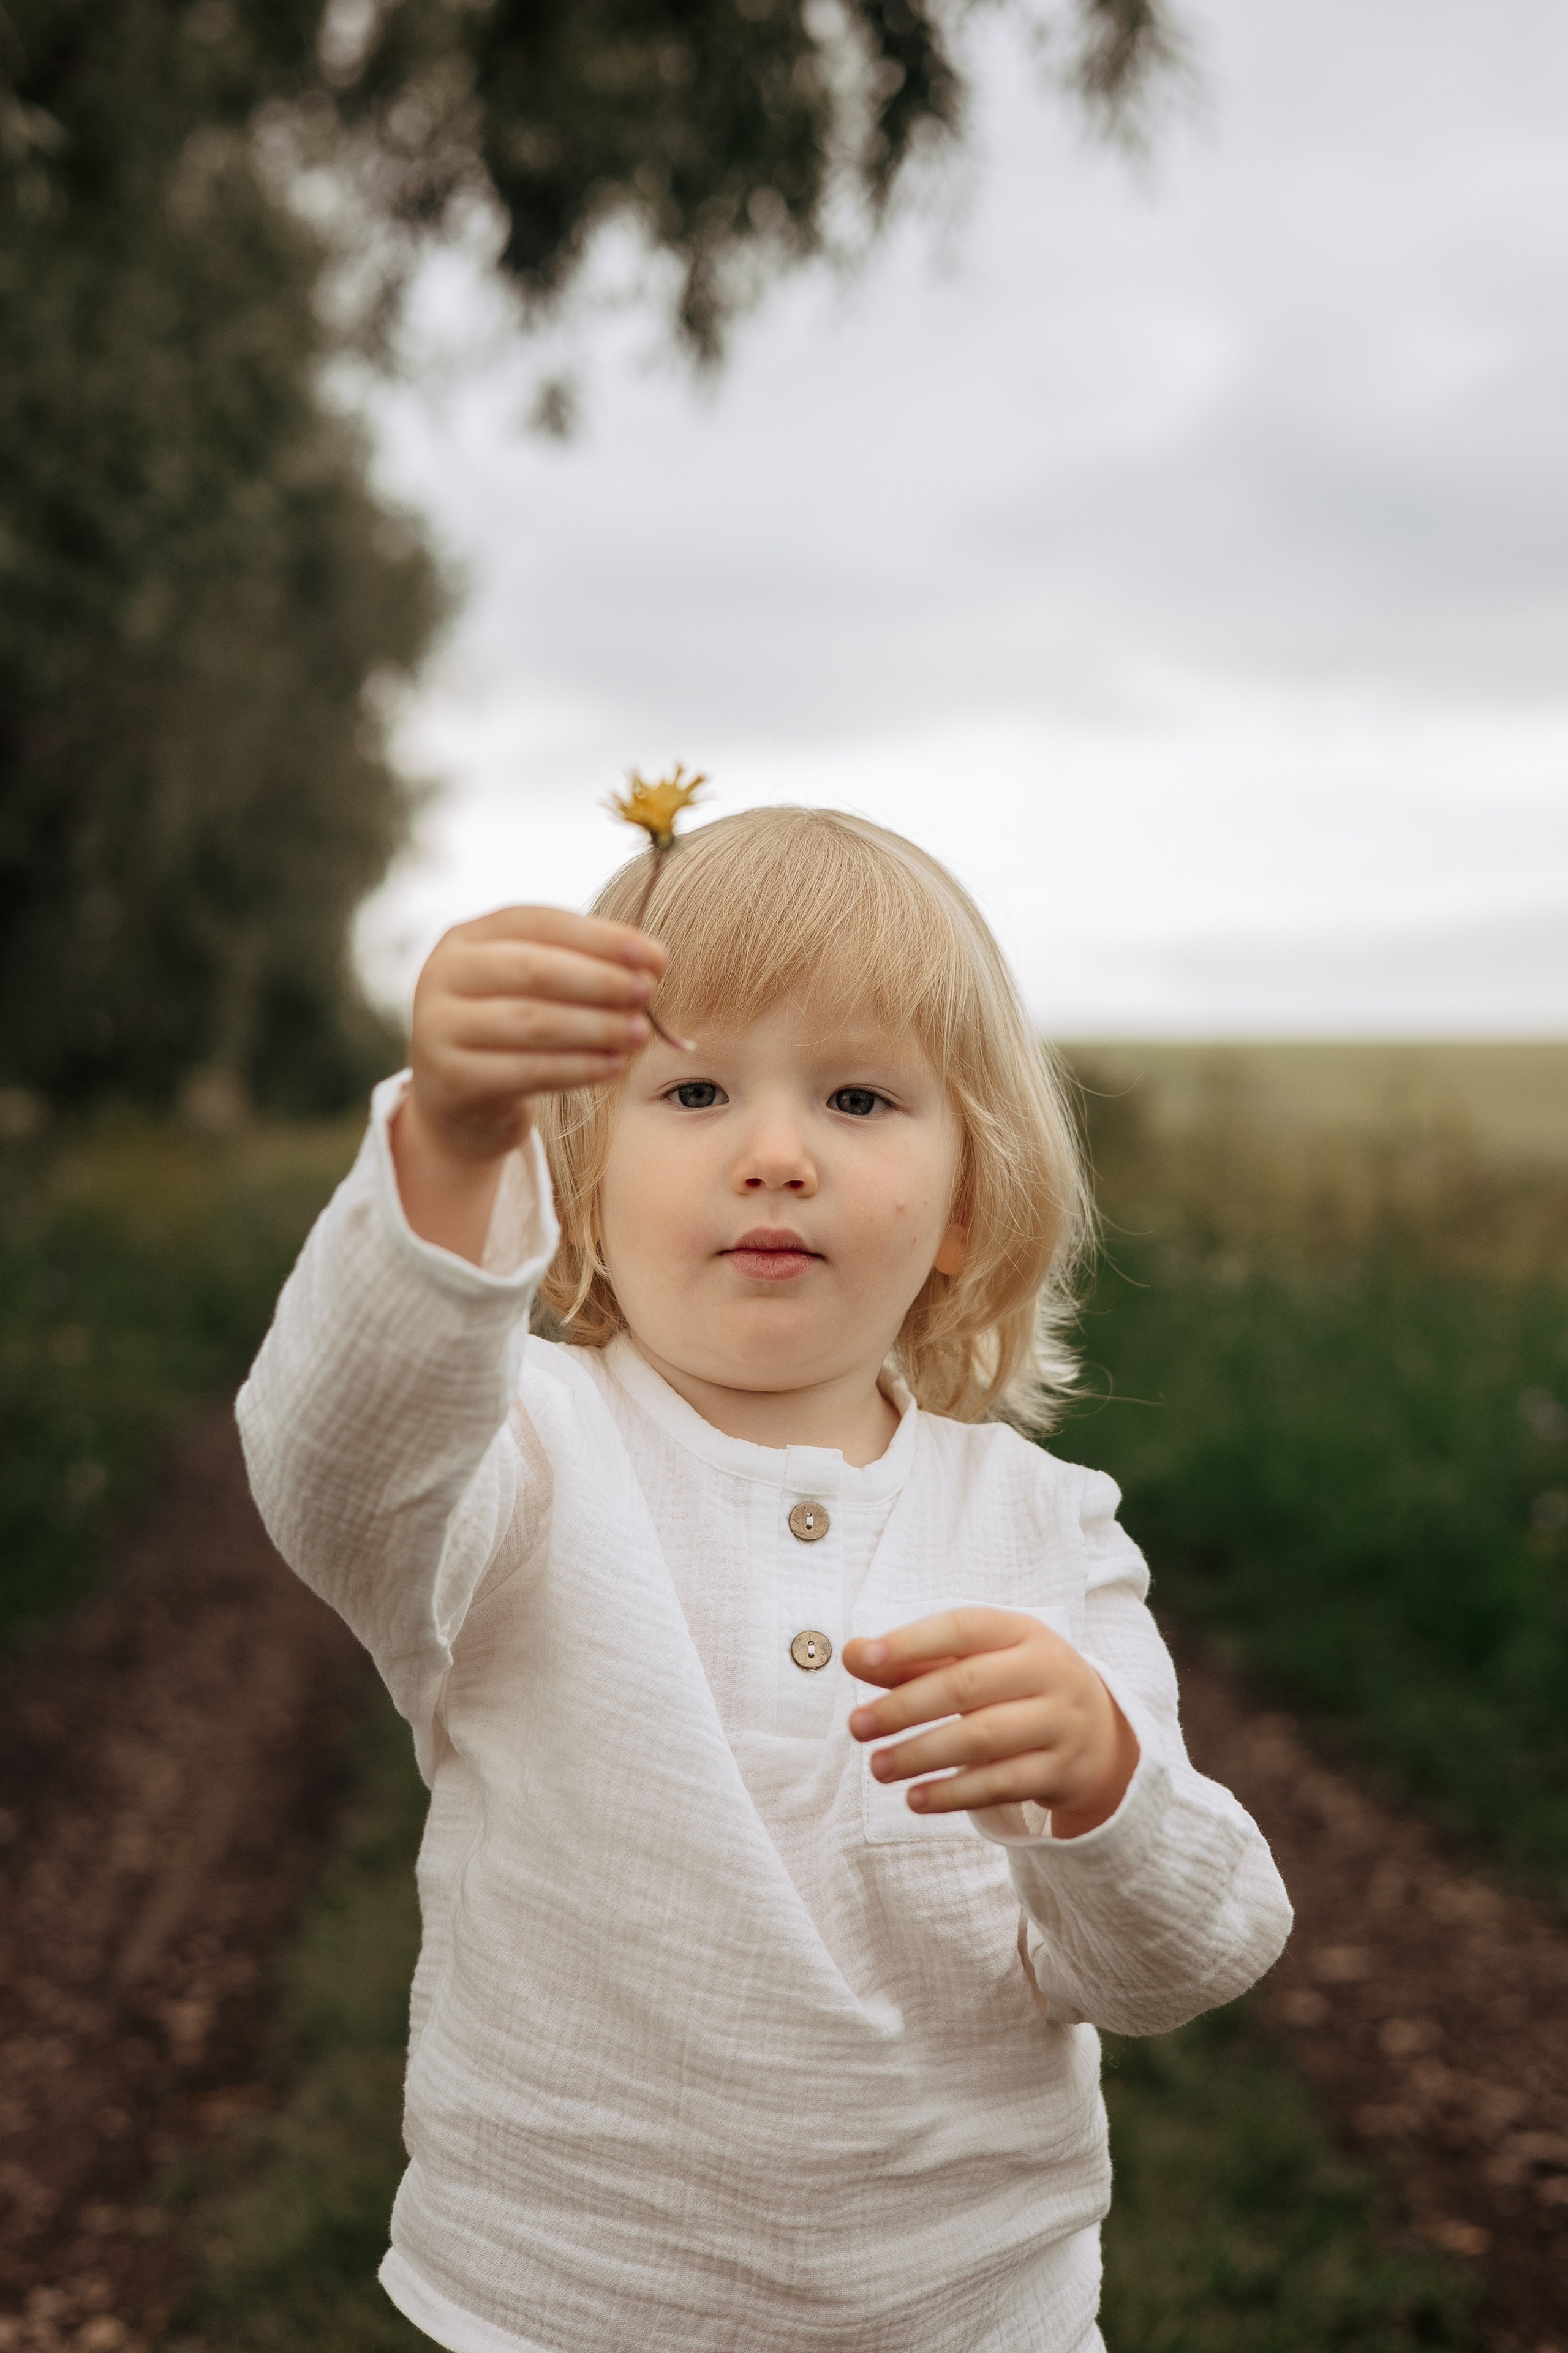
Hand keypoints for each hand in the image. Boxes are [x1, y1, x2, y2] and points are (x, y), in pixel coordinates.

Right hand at [393, 905, 665, 1259]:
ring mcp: (439, 1028)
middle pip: (533, 969)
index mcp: (468, 938)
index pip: (539, 923)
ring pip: (532, 1022)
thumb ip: (584, 966)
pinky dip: (577, 1068)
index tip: (653, 956)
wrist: (457, 1102)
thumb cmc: (511, 1032)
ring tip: (640, 1033)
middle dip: (599, 981)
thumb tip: (655, 960)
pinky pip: (526, 1071)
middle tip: (646, 994)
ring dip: (596, 1026)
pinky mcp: (451, 1079)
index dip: (600, 937)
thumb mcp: (533, 989)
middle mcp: (443, 974)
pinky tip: (613, 1065)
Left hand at [842, 1608, 1138, 1838]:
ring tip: (878, 1767)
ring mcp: (1060, 1722)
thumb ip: (916, 1659)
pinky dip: (955, 1793)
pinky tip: (915, 1799)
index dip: (911, 1642)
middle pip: (968, 1686)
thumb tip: (853, 1654)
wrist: (1101, 1736)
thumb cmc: (1018, 1687)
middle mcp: (1048, 1670)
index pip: (962, 1628)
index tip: (862, 1660)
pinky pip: (1003, 1784)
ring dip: (923, 1754)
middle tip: (857, 1726)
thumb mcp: (980, 1661)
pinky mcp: (1063, 1771)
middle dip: (905, 1707)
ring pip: (984, 1738)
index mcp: (1022, 1631)